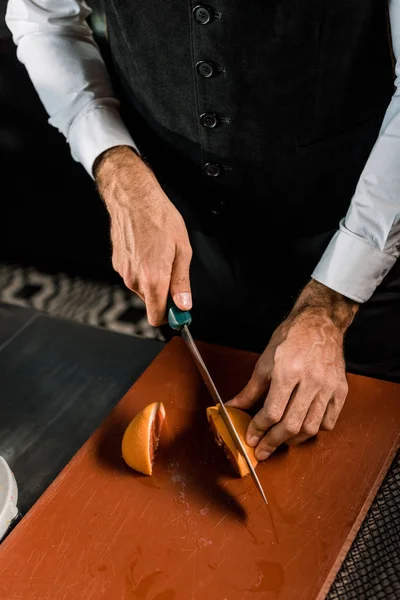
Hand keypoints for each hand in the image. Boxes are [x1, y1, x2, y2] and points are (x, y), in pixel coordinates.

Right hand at [95, 146, 192, 325]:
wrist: (133, 197)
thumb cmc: (159, 218)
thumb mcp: (182, 251)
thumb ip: (182, 282)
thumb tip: (184, 304)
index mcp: (153, 279)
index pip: (156, 316)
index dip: (169, 317)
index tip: (178, 311)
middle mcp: (134, 279)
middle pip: (150, 301)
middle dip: (162, 293)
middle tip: (173, 269)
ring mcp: (123, 271)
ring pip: (142, 287)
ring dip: (152, 277)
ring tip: (159, 252)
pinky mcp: (116, 263)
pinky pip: (133, 274)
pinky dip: (141, 267)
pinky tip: (147, 247)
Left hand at [227, 280, 357, 459]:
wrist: (320, 323)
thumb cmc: (290, 339)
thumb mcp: (265, 361)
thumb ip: (250, 390)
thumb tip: (232, 408)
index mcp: (288, 372)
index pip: (272, 412)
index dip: (259, 429)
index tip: (251, 437)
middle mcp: (311, 381)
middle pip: (292, 425)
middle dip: (273, 442)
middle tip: (262, 450)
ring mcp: (328, 387)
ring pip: (311, 428)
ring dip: (293, 440)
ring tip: (280, 440)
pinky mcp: (340, 390)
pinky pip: (329, 421)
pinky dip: (315, 430)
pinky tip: (303, 427)